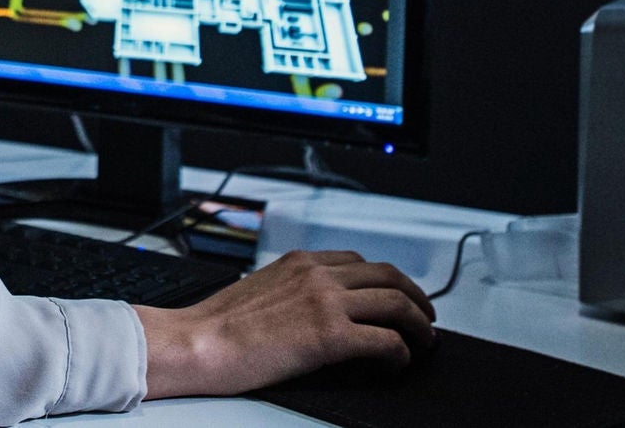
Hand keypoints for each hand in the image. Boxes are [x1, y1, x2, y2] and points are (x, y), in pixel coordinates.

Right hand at [134, 249, 435, 398]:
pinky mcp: (329, 336)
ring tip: (424, 342)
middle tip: (425, 318)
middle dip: (416, 297)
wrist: (199, 343)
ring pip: (396, 303)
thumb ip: (294, 290)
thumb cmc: (219, 326)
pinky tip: (398, 362)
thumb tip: (315, 311)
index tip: (396, 296)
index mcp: (300, 262)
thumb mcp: (261, 290)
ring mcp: (325, 302)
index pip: (359, 262)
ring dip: (418, 324)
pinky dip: (401, 352)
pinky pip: (385, 340)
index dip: (387, 280)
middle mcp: (317, 275)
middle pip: (388, 276)